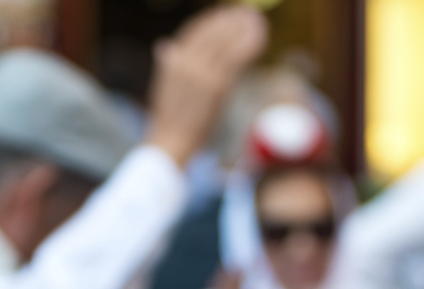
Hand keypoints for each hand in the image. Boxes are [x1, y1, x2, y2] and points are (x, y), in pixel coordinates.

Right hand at [144, 5, 267, 166]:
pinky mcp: (218, 85)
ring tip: (257, 21)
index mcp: (172, 60)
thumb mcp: (163, 86)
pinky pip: (238, 57)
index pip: (195, 29)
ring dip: (245, 28)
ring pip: (227, 41)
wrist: (172, 141)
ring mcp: (202, 73)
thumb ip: (167, 63)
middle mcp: (186, 62)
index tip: (227, 14)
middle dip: (232, 20)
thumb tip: (163, 45)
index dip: (213, 19)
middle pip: (213, 31)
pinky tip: (261, 37)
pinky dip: (251, 44)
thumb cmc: (169, 118)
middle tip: (247, 13)